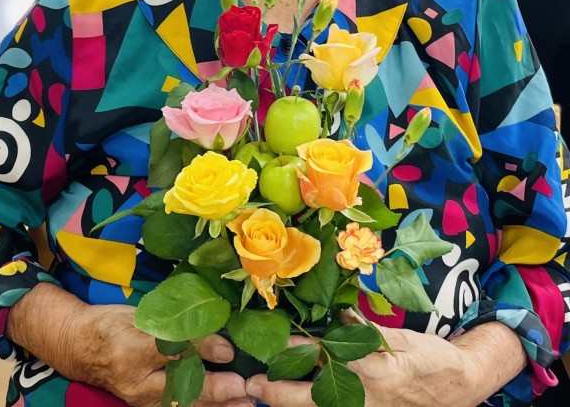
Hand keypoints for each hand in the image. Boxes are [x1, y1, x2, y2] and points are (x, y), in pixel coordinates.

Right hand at [79, 303, 253, 406]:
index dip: (202, 349)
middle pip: (180, 387)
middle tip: (245, 389)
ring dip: (216, 406)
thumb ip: (177, 326)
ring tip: (246, 403)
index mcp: (133, 348)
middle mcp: (136, 380)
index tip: (229, 351)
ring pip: (183, 405)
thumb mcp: (143, 316)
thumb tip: (216, 339)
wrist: (81, 348)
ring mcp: (140, 398)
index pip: (173, 349)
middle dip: (215, 391)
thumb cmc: (114, 325)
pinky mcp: (145, 405)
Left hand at [245, 321, 525, 406]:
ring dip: (291, 405)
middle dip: (278, 392)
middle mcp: (364, 396)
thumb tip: (335, 316)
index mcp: (370, 366)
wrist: (461, 385)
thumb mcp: (398, 337)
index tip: (268, 345)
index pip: (321, 358)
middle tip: (252, 385)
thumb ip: (364, 330)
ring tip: (264, 398)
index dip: (292, 353)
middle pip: (311, 396)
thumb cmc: (428, 356)